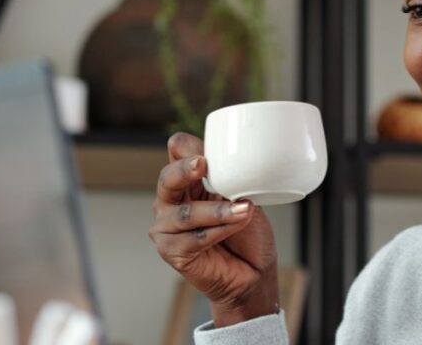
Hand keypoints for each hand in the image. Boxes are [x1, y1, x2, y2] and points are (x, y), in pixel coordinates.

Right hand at [149, 132, 279, 326]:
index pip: (177, 154)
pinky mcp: (172, 252)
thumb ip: (227, 177)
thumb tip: (221, 155)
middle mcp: (170, 202)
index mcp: (186, 182)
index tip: (205, 154)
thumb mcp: (241, 196)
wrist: (255, 270)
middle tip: (203, 166)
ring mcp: (167, 228)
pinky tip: (237, 226)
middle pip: (167, 179)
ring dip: (218, 212)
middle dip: (184, 171)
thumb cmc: (247, 232)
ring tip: (244, 210)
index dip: (188, 151)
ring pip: (186, 214)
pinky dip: (220, 231)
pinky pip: (194, 238)